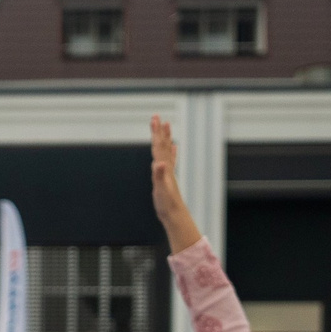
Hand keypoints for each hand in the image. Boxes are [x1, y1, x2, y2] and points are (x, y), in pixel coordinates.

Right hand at [147, 116, 201, 251]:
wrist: (175, 214)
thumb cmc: (167, 203)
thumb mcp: (161, 189)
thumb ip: (159, 176)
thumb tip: (158, 163)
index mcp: (163, 167)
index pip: (159, 146)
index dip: (156, 133)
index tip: (155, 118)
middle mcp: (167, 167)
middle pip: (162, 145)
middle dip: (159, 131)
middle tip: (157, 116)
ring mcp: (168, 172)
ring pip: (166, 150)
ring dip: (165, 138)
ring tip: (166, 125)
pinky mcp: (168, 178)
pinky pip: (170, 160)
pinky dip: (171, 152)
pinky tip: (174, 147)